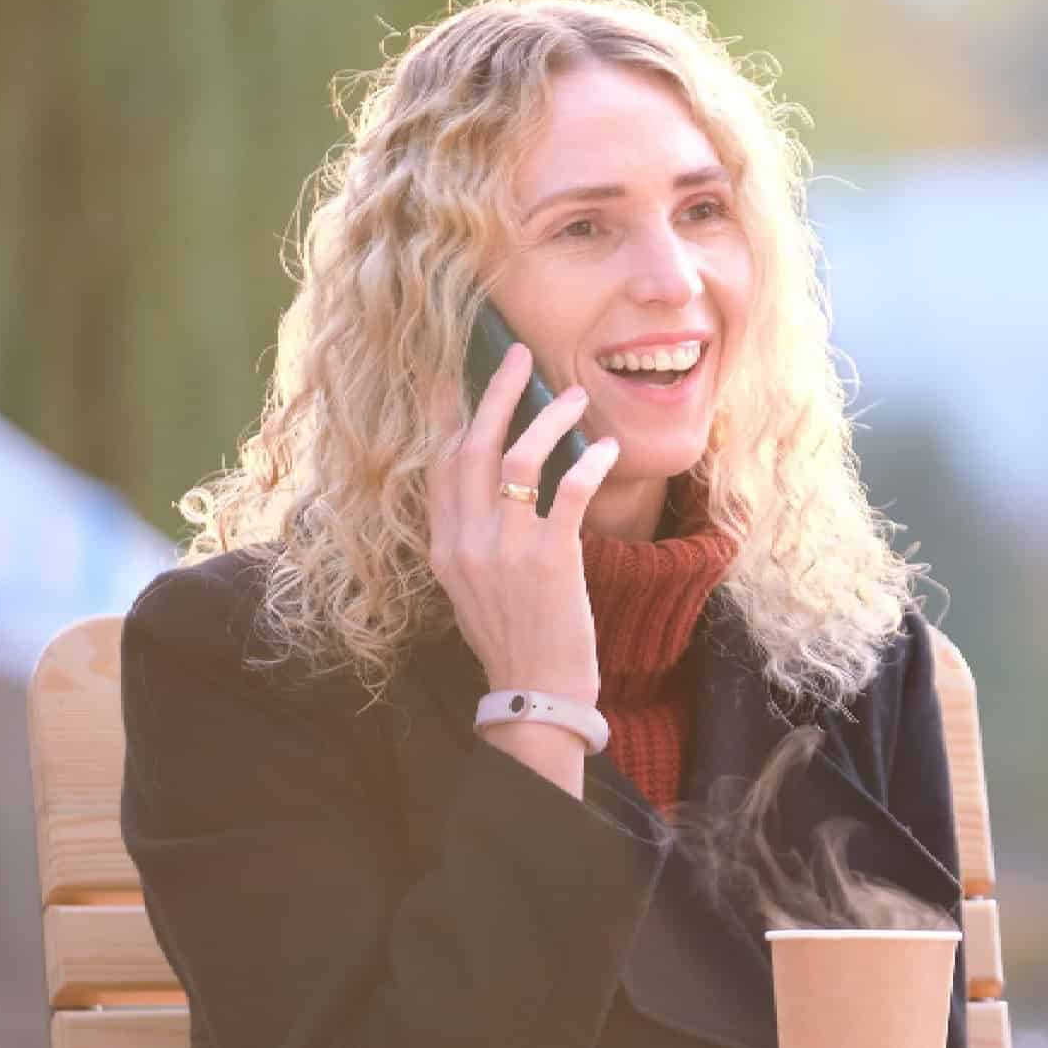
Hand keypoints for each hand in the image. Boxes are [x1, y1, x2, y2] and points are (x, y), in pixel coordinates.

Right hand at [427, 342, 620, 791]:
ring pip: (518, 458)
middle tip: (518, 354)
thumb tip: (488, 487)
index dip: (446, 413)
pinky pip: (568, 491)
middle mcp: (466, 541)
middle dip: (496, 393)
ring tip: (577, 394)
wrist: (536, 694)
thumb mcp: (471, 586)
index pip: (439, 464)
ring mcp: (506, 549)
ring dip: (550, 418)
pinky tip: (608, 447)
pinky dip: (589, 461)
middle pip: (471, 446)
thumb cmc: (514, 639)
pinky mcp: (551, 560)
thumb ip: (472, 538)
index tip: (453, 374)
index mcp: (443, 546)